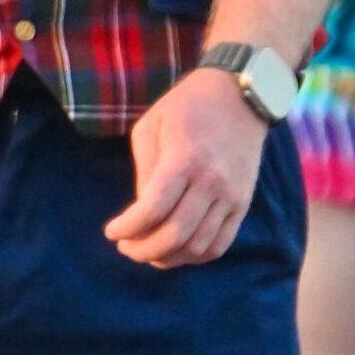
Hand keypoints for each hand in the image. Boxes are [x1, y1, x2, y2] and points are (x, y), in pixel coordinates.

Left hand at [103, 69, 266, 269]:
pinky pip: (221, 243)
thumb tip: (139, 212)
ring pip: (199, 246)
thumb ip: (144, 172)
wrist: (238, 96)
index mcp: (183, 159)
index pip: (153, 209)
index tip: (111, 232)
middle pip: (176, 234)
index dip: (128, 228)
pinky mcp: (243, 203)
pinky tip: (176, 251)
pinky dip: (196, 255)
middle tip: (125, 248)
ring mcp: (231, 195)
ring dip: (169, 257)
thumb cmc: (185, 108)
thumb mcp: (151, 128)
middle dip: (144, 250)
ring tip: (147, 252)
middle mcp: (211, 182)